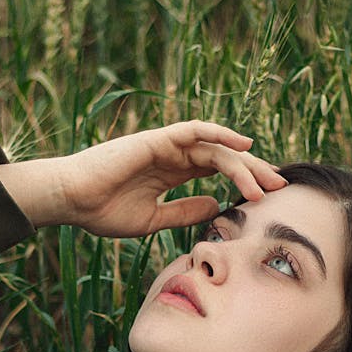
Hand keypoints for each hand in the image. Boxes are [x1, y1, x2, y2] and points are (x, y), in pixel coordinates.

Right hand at [0, 120, 285, 235]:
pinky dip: (220, 134)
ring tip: (265, 183)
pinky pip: (195, 130)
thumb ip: (183, 212)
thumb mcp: (152, 220)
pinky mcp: (157, 139)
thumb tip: (216, 208)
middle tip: (279, 188)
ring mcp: (166, 146)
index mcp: (172, 175)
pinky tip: (243, 146)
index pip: (217, 172)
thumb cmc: (103, 212)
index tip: (266, 200)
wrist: (73, 201)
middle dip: (252, 172)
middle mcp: (173, 156)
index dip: (242, 183)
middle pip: (223, 158)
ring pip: (215, 148)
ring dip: (243, 164)